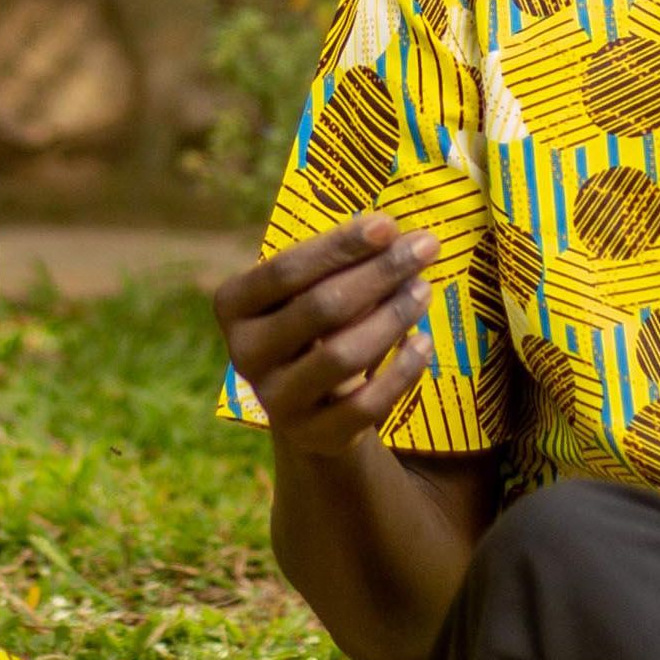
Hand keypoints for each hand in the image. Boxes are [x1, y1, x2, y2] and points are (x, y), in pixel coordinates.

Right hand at [212, 216, 437, 458]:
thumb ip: (342, 265)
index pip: (286, 270)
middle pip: (320, 308)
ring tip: (425, 289)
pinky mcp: (313, 435)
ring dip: (393, 317)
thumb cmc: (313, 328)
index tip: (389, 224)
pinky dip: (401, 371)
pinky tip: (424, 343)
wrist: (310, 406)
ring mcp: (277, 400)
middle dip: (379, 273)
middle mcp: (245, 354)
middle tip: (426, 247)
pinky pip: (365, 404)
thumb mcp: (311, 291)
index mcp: (234, 306)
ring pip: (343, 356)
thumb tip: (400, 239)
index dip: (339, 246)